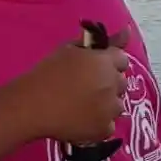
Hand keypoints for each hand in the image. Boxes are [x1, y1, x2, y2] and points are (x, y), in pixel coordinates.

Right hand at [15, 31, 129, 144]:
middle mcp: (113, 84)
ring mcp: (110, 109)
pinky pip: (109, 125)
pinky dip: (99, 124)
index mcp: (105, 62)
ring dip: (106, 105)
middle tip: (86, 88)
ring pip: (117, 105)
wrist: (33, 105)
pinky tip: (82, 120)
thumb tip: (127, 30)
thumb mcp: (71, 49)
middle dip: (108, 84)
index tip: (94, 69)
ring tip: (83, 106)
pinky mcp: (104, 130)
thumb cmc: (48, 73)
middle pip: (121, 83)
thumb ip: (100, 42)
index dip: (108, 64)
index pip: (122, 60)